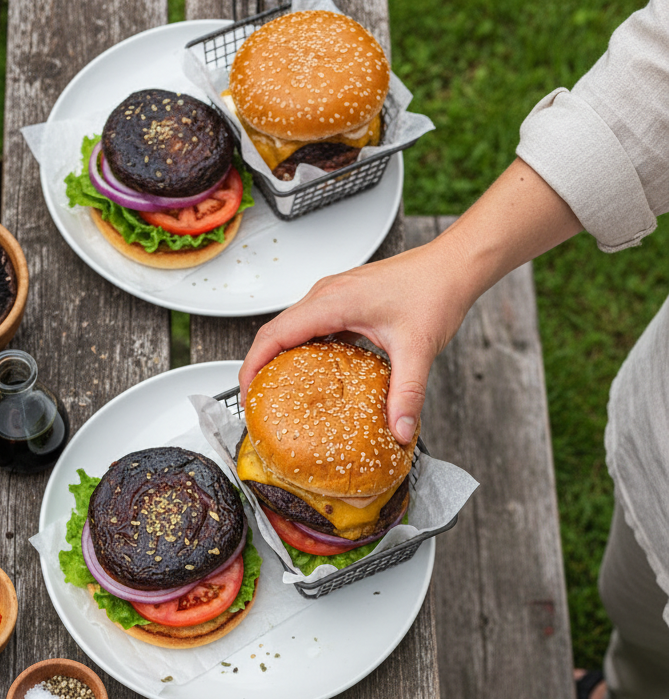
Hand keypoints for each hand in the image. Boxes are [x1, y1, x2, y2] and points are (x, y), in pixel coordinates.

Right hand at [239, 159, 581, 444]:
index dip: (252, 367)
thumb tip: (400, 431)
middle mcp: (327, 295)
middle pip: (275, 332)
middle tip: (258, 404)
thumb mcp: (418, 350)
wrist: (453, 266)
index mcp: (332, 302)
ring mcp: (334, 295)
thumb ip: (407, 394)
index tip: (246, 396)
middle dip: (259, 368)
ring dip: (279, 358)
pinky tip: (314, 375)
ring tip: (278, 393)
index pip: (274, 335)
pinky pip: (310, 326)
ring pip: (291, 328)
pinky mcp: (345, 300)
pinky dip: (302, 350)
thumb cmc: (434, 291)